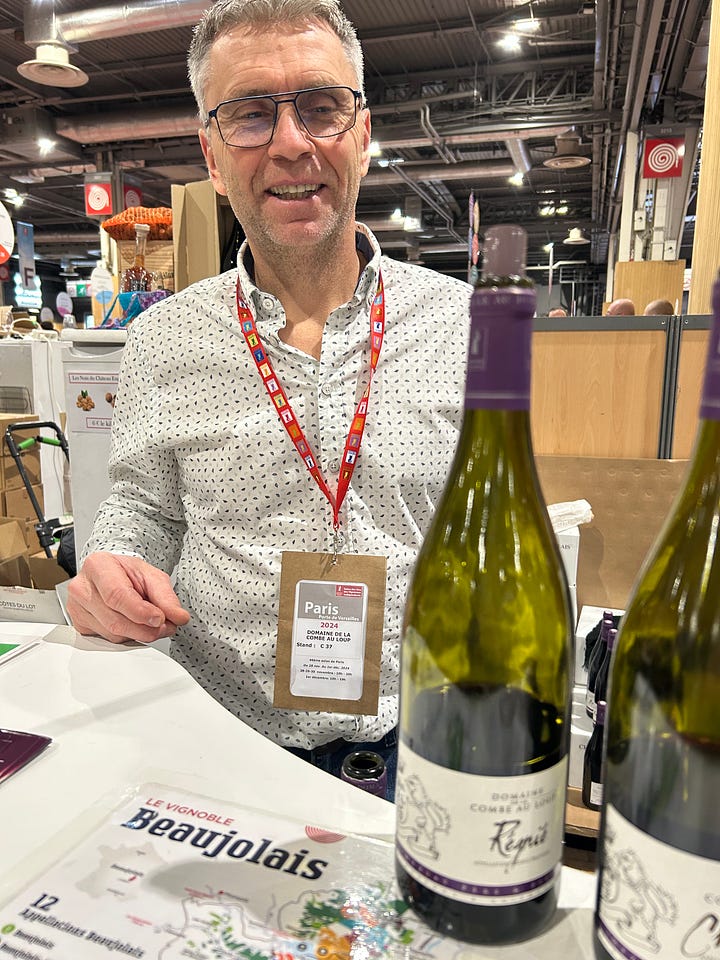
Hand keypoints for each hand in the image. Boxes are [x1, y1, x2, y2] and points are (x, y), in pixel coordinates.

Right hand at [67, 552, 189, 643]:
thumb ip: (166, 596)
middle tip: (166, 627)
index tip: (159, 619)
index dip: (140, 612)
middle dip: (145, 629)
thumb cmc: (127, 573)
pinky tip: (133, 625)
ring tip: (152, 625)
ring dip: (138, 635)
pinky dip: (126, 637)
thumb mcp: (151, 576)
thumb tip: (178, 617)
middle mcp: (82, 588)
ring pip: (112, 634)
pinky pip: (106, 641)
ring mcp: (76, 608)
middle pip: (115, 620)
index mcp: (97, 566)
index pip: (116, 595)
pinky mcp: (79, 625)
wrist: (112, 574)